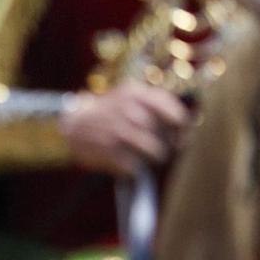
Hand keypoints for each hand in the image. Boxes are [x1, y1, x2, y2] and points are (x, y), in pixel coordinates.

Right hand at [60, 84, 190, 177]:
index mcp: (134, 92)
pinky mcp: (105, 150)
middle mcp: (125, 109)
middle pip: (161, 130)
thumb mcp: (129, 97)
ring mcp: (114, 130)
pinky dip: (135, 168)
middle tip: (167, 148)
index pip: (170, 108)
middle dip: (169, 142)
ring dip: (156, 156)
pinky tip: (131, 164)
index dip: (182, 124)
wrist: (71, 124)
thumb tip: (187, 128)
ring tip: (154, 158)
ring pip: (151, 148)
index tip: (183, 133)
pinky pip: (132, 164)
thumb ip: (157, 105)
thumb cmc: (110, 112)